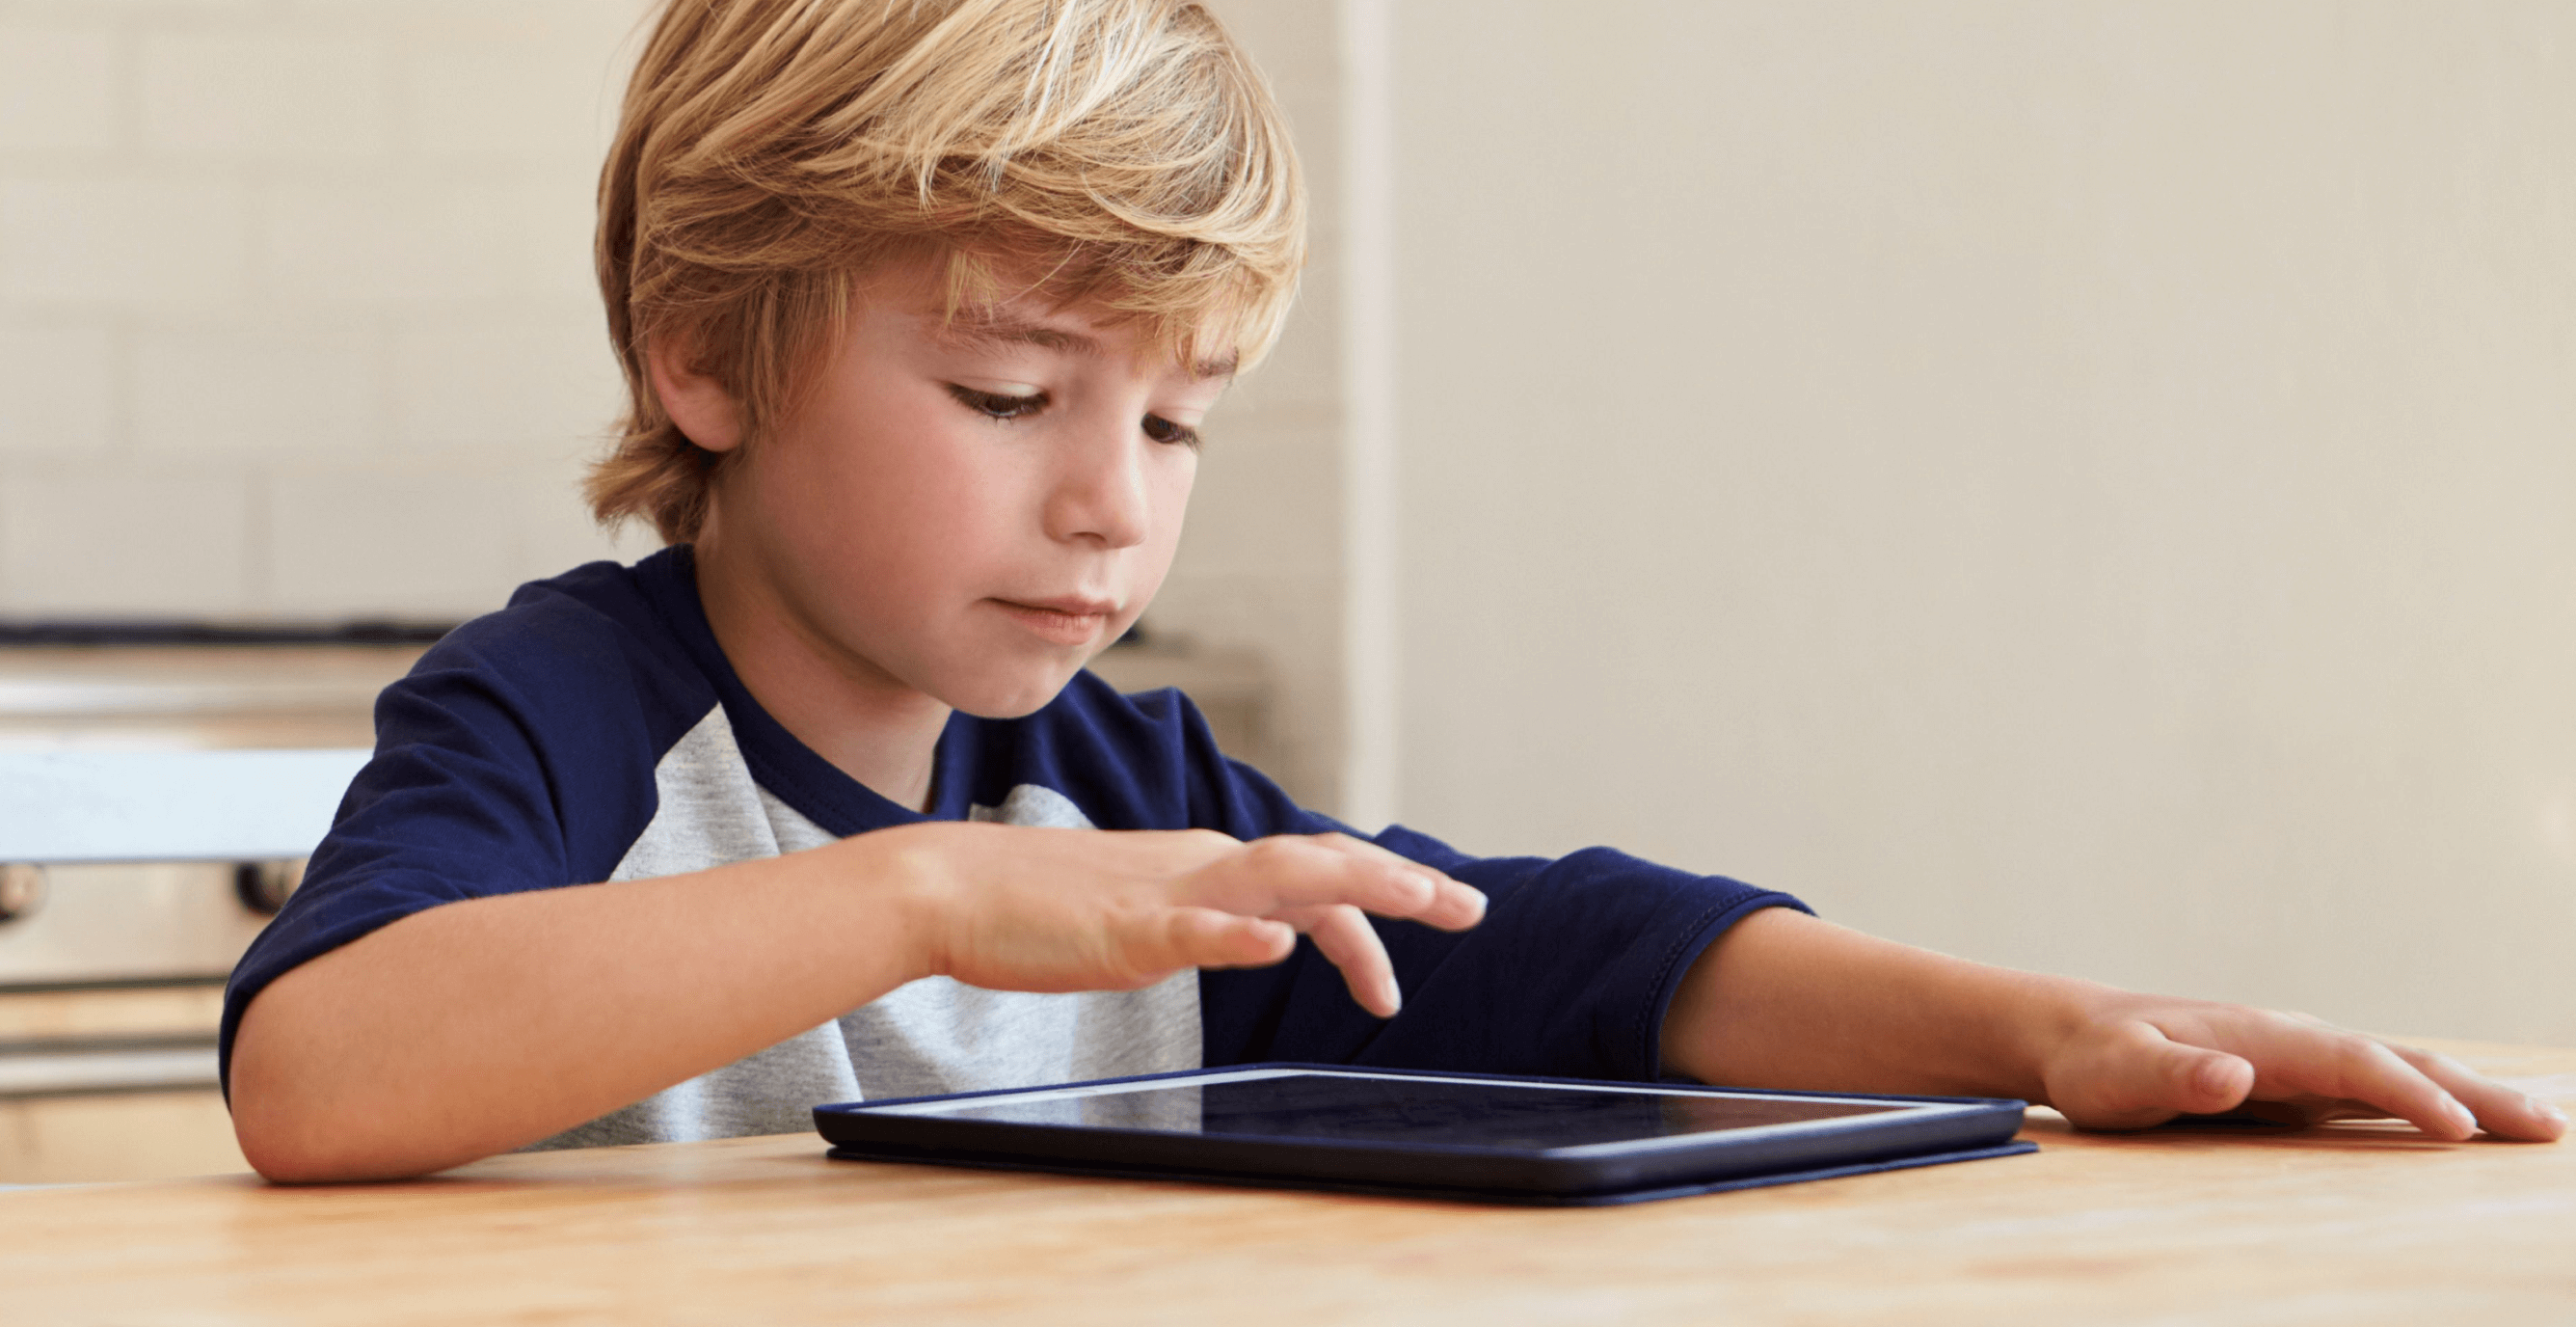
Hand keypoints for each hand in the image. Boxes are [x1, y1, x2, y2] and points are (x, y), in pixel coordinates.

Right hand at [878, 823, 1485, 1016]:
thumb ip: (1209, 915)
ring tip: (1417, 901)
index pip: (1317, 876)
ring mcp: (1167, 893)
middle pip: (1323, 863)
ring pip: (1280, 876)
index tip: (1436, 924)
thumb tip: (1269, 928)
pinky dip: (1240, 932)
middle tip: (1470, 911)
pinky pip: (1193, 928)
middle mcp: (1203, 864)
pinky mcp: (1125, 929)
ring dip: (1355, 890)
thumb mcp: (1146, 910)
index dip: (1383, 901)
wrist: (949, 887)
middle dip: (1402, 886)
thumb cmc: (1038, 906)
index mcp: (1210, 862)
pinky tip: (1279, 943)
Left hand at [2036, 995, 2567, 1141]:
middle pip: (2398, 1063)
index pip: (2351, 1063)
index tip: (2461, 1129)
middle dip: (2474, 1093)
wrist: (2076, 1037)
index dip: (2408, 1094)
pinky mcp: (2299, 1087)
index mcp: (2262, 1036)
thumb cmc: (2096, 1060)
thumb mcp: (2120, 1074)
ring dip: (2470, 1097)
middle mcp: (2294, 1043)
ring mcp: (2302, 1064)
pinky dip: (2433, 1104)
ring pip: (2400, 1074)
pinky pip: (2380, 1093)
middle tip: (2546, 1128)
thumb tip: (2235, 1075)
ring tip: (2538, 1126)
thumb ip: (2174, 1076)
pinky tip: (2471, 1124)